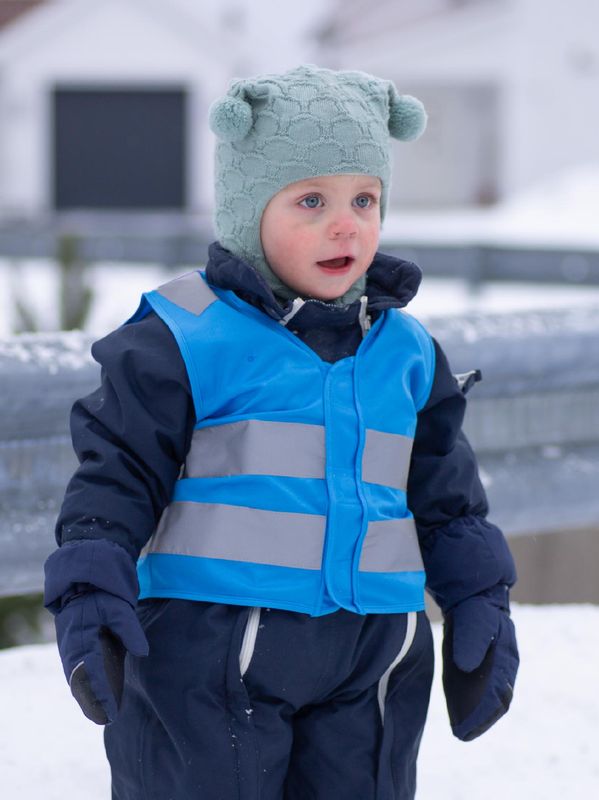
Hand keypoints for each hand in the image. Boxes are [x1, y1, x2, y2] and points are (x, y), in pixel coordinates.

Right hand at [54, 590, 148, 724]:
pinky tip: (94, 699)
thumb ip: (130, 629)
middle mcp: (73, 649)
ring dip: (87, 698)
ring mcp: (71, 650)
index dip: (102, 694)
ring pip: (77, 680)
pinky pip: (77, 673)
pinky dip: (84, 688)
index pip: (93, 674)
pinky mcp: (74, 649)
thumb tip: (142, 652)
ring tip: (101, 717)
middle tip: (106, 721)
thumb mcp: (119, 608)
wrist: (84, 585)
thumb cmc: (104, 597)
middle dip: (92, 703)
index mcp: (82, 640)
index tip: (111, 712)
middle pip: (81, 683)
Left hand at [441, 585, 518, 740]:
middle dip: (482, 719)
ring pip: (491, 697)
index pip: (498, 694)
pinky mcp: (485, 664)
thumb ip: (469, 642)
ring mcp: (497, 666)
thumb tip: (465, 666)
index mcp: (506, 657)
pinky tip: (459, 712)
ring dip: (478, 715)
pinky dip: (472, 702)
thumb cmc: (474, 610)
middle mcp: (505, 666)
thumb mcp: (473, 621)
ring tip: (462, 730)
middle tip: (464, 734)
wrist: (475, 596)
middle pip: (497, 700)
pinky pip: (483, 688)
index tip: (469, 727)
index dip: (484, 713)